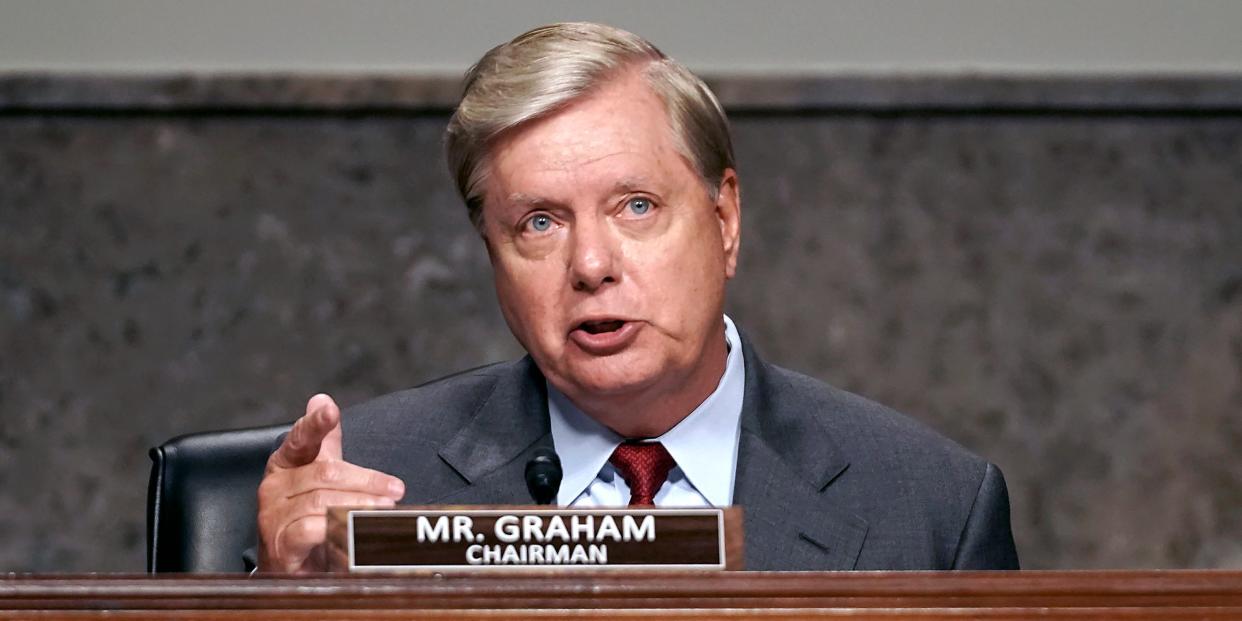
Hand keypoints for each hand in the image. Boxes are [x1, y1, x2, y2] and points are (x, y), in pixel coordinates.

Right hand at [256, 394, 404, 572]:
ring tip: (387, 510)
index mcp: (284, 464)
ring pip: (323, 501)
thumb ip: (324, 442)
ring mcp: (273, 516)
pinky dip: (341, 529)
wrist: (288, 568)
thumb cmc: (305, 518)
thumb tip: (322, 398)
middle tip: (396, 489)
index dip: (314, 423)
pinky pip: (314, 529)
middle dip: (367, 480)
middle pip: (326, 473)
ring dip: (361, 506)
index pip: (300, 438)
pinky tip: (361, 532)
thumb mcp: (318, 476)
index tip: (330, 410)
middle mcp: (273, 487)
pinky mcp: (280, 544)